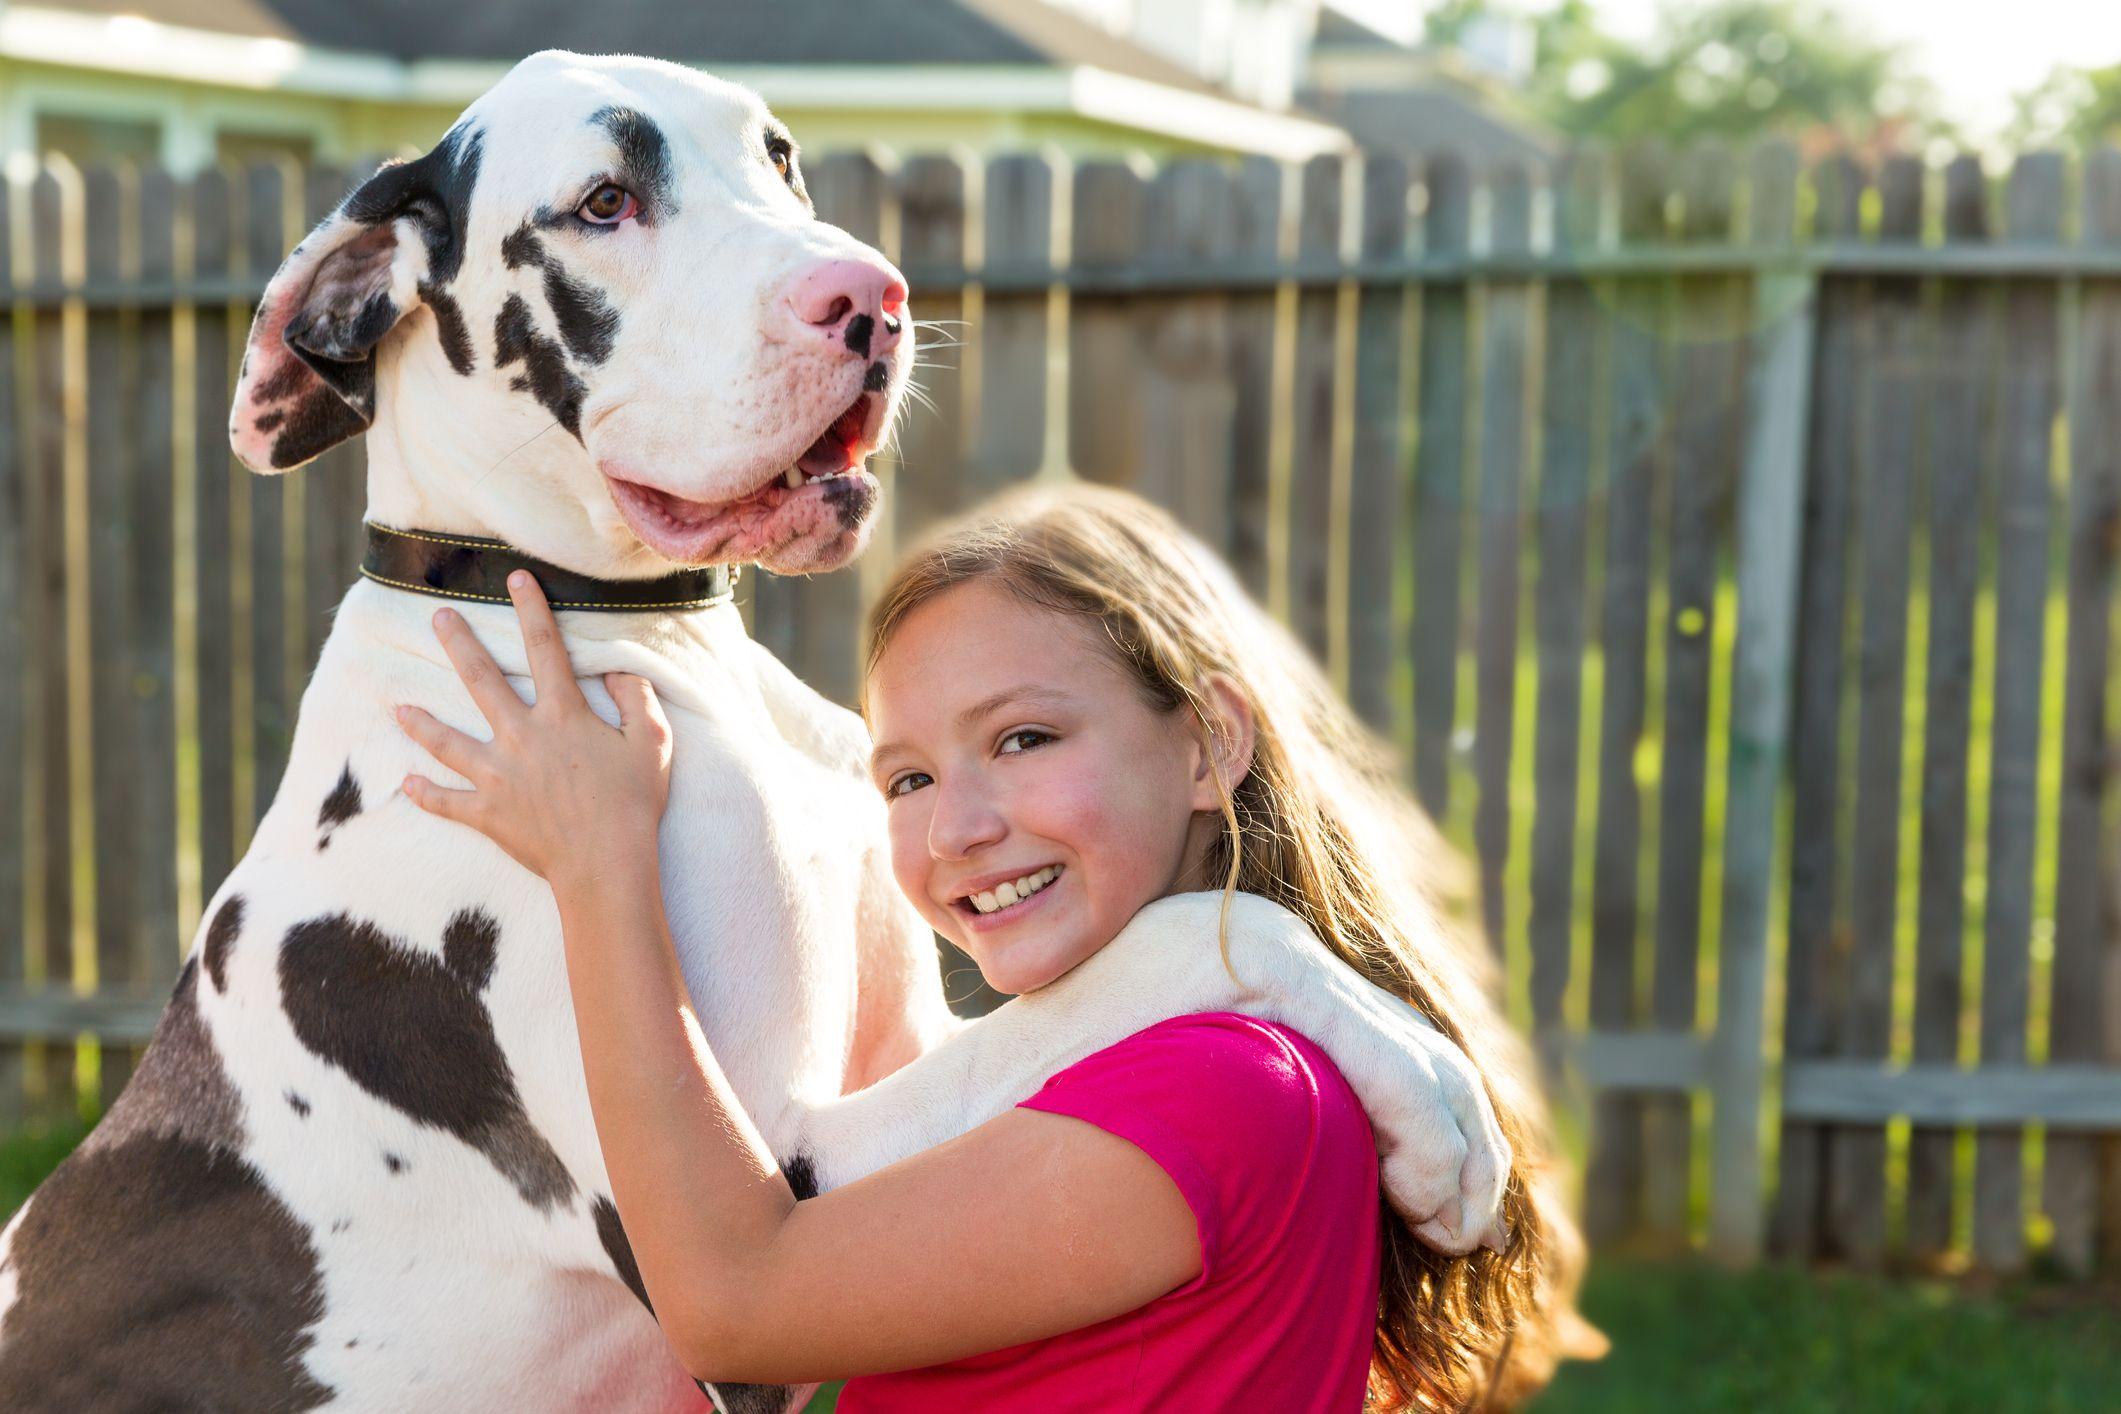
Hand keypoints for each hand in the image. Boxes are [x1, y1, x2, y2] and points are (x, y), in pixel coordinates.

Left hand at [396, 571, 673, 886]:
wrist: (605, 864)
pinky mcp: (488, 814)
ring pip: (448, 742)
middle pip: (482, 681)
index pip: (545, 648)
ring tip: (398, 706)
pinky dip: (426, 795)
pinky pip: (448, 802)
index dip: (531, 608)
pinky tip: (407, 784)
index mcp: (562, 715)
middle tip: (439, 617)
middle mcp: (521, 737)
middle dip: (459, 644)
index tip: (515, 577)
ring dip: (421, 722)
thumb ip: (634, 700)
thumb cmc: (633, 803)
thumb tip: (618, 671)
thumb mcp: (651, 743)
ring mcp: (498, 776)